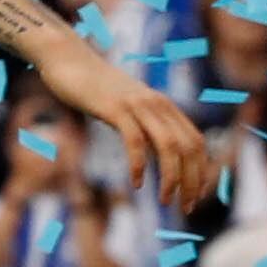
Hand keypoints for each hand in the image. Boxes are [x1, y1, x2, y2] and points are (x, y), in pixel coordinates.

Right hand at [27, 34, 212, 213]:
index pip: (196, 142)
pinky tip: (137, 182)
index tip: (194, 196)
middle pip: (189, 147)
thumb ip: (141, 125)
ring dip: (172, 177)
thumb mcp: (124, 108)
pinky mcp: (115, 107)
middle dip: (192, 180)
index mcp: (164, 106)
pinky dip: (139, 164)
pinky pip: (135, 140)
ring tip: (165, 200)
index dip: (200, 171)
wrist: (66, 59)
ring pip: (169, 145)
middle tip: (185, 207)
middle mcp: (158, 104)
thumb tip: (151, 151)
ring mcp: (137, 105)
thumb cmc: (91, 87)